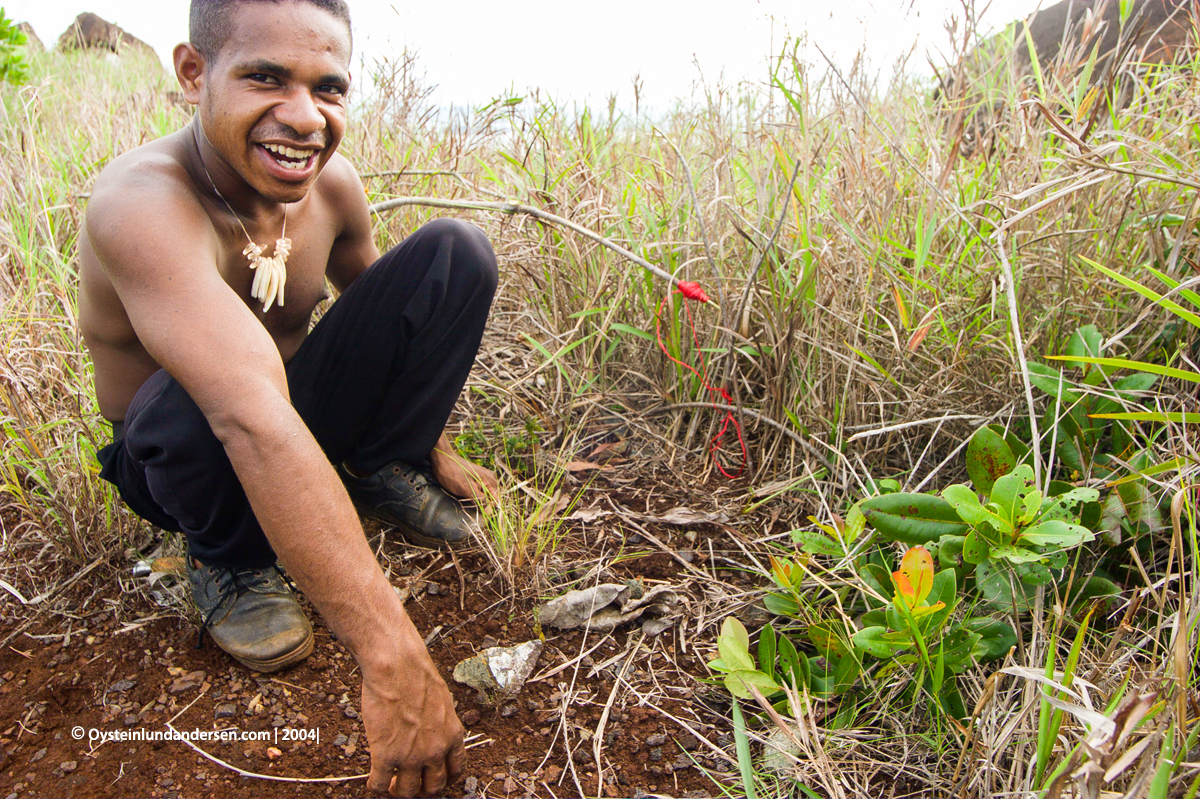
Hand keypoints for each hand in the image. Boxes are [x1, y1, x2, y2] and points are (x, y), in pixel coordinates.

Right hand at [361, 647, 464, 796]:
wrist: (397, 666)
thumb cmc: (416, 675)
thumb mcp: (442, 701)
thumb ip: (439, 724)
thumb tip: (431, 734)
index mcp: (452, 736)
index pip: (455, 771)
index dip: (443, 779)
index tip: (431, 778)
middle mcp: (435, 751)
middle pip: (432, 788)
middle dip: (421, 790)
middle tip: (409, 781)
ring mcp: (410, 756)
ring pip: (406, 792)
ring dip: (397, 790)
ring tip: (390, 782)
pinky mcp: (385, 755)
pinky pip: (379, 785)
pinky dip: (375, 787)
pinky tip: (372, 781)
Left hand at [430, 434, 498, 504]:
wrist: (441, 460)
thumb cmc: (453, 474)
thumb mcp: (466, 489)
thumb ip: (480, 500)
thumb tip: (490, 511)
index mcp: (490, 480)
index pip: (496, 500)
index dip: (488, 508)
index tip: (478, 511)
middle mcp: (489, 478)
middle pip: (489, 498)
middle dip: (480, 503)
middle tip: (467, 501)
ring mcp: (482, 477)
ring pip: (482, 495)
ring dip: (474, 499)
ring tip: (463, 495)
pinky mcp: (475, 478)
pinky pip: (477, 491)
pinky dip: (471, 494)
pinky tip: (462, 492)